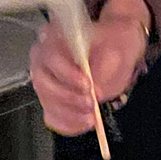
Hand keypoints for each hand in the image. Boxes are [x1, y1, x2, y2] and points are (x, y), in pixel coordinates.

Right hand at [29, 0, 149, 134]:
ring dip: (69, 113)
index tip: (88, 84)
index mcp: (57, 36)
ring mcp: (45, 79)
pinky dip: (67, 123)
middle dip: (68, 97)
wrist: (117, 44)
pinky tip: (84, 123)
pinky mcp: (51, 97)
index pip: (51, 56)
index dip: (67, 73)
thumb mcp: (116, 46)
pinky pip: (51, 115)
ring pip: (46, 101)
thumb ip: (105, 66)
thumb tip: (96, 92)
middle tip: (91, 103)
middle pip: (43, 83)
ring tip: (91, 116)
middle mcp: (43, 58)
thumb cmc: (115, 40)